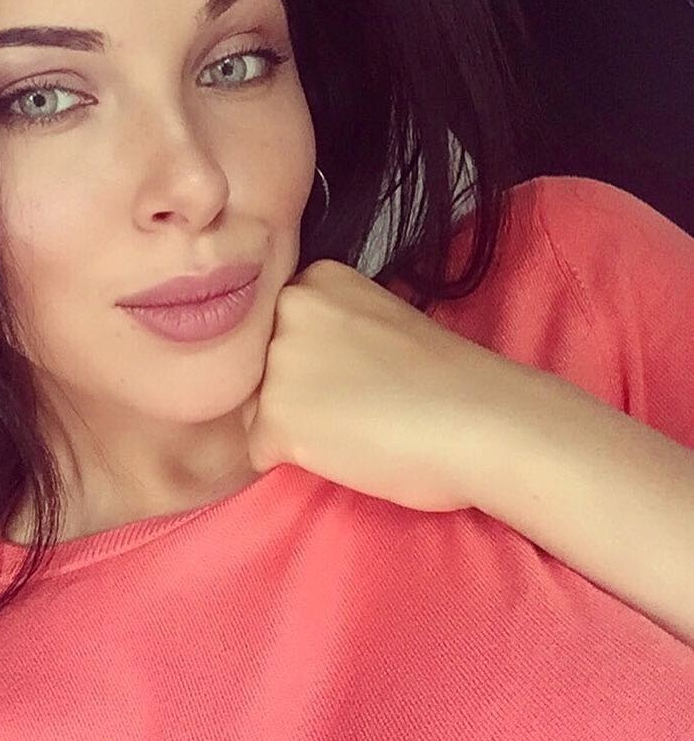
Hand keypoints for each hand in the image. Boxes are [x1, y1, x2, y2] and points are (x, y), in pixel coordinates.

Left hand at [240, 258, 551, 512]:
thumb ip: (325, 329)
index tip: (360, 373)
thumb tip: (292, 365)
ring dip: (296, 428)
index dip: (313, 365)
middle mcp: (287, 307)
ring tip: (358, 425)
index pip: (273, 331)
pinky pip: (260, 451)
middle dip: (296, 393)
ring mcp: (278, 360)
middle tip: (361, 402)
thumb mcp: (375, 323)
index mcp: (315, 278)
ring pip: (255, 409)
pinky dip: (296, 462)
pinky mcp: (276, 416)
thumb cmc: (446, 381)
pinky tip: (348, 450)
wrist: (483, 420)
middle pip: (257, 368)